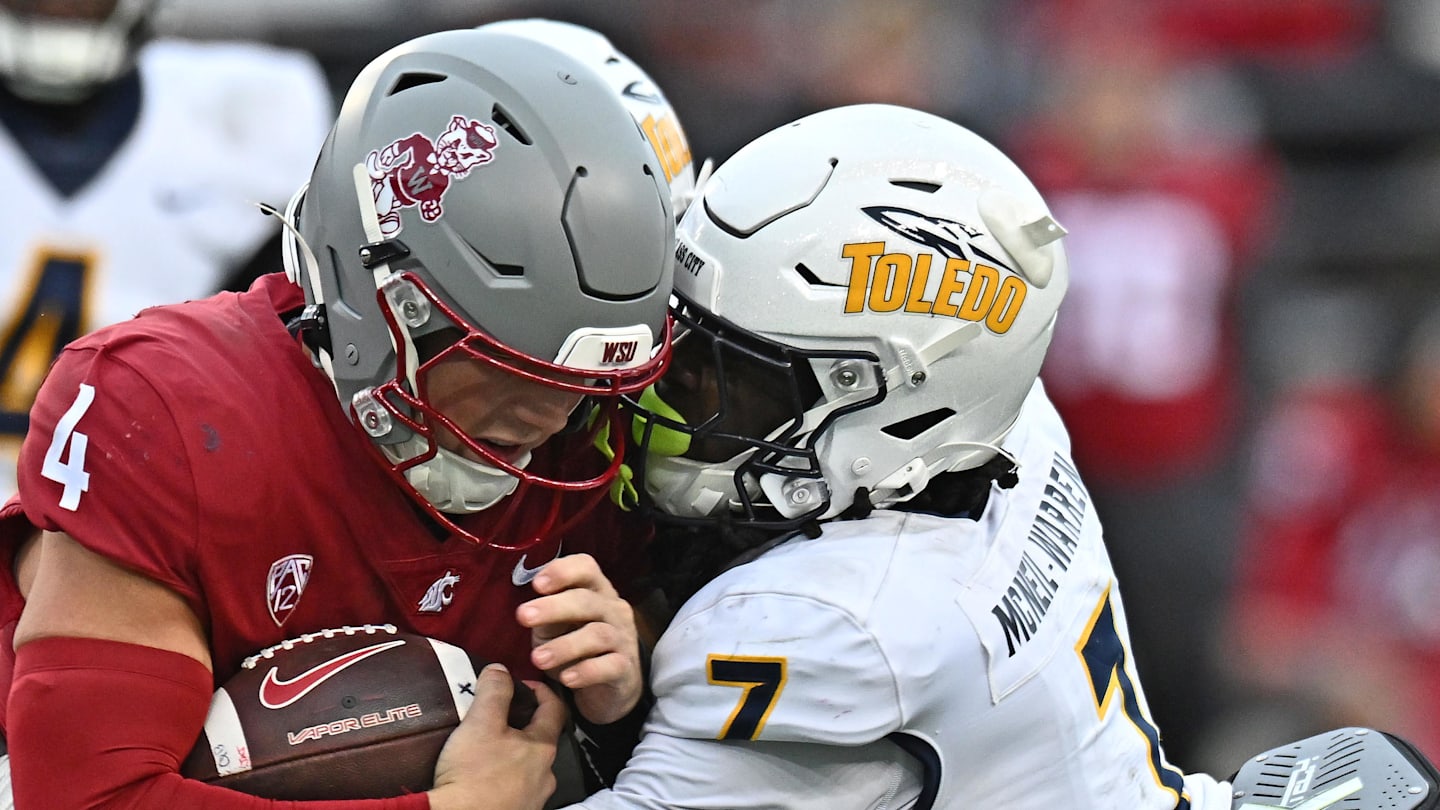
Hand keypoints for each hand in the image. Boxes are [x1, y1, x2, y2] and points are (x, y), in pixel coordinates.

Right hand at [429, 664, 566, 809]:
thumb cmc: (472, 776)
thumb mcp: (480, 723)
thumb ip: (494, 692)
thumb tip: (500, 670)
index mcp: (542, 748)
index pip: (555, 709)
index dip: (541, 690)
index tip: (524, 684)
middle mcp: (545, 775)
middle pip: (540, 740)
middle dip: (521, 725)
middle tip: (497, 717)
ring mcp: (533, 799)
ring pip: (527, 767)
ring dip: (512, 755)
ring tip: (486, 748)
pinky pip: (515, 789)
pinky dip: (503, 779)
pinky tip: (483, 777)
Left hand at [517, 553, 643, 723]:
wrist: (608, 686)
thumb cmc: (577, 649)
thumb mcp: (556, 628)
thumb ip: (545, 616)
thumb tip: (526, 611)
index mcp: (595, 591)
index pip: (586, 568)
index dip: (562, 571)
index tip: (536, 584)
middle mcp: (613, 609)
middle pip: (586, 600)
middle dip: (553, 607)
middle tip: (523, 617)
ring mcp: (622, 638)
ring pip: (597, 634)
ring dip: (565, 646)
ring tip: (538, 659)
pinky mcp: (625, 667)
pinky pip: (610, 666)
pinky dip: (587, 671)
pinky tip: (567, 678)